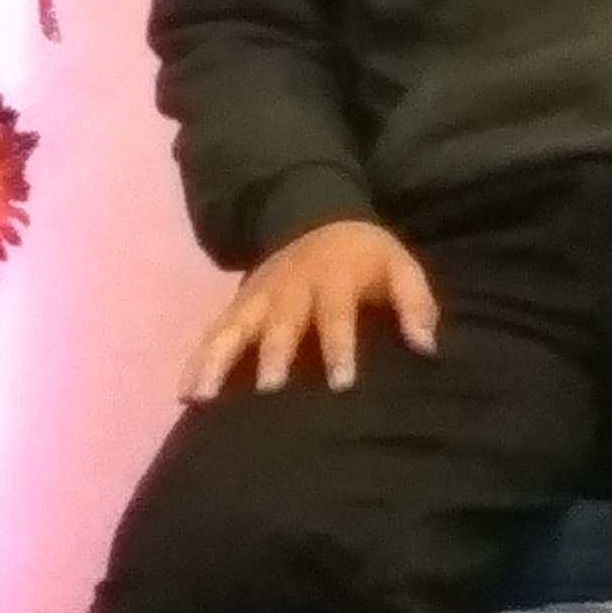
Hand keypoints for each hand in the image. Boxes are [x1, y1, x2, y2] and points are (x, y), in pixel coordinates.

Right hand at [184, 217, 441, 399]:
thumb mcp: (400, 267)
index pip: (337, 315)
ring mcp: (257, 296)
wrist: (315, 215)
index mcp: (333, 278)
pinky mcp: (236, 305)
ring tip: (203, 398)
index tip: (342, 386)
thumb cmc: (366, 258)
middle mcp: (290, 288)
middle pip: (280, 323)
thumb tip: (427, 347)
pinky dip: (196, 361)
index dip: (340, 349)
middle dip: (275, 355)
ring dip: (218, 361)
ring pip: (234, 328)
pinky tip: (184, 394)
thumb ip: (415, 305)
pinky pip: (212, 333)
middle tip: (270, 391)